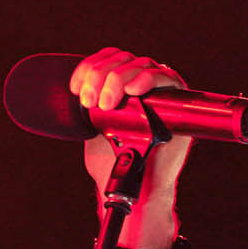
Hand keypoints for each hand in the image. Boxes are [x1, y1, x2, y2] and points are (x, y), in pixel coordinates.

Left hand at [73, 47, 191, 248]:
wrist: (135, 189)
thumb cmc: (115, 163)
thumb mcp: (92, 129)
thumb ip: (87, 108)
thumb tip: (69, 91)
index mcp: (120, 88)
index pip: (108, 60)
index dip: (90, 67)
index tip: (76, 88)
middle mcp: (141, 85)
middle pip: (122, 59)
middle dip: (101, 75)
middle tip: (91, 101)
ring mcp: (160, 92)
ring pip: (141, 64)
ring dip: (119, 78)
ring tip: (107, 103)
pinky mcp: (178, 103)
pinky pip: (167, 78)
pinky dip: (149, 79)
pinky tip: (133, 91)